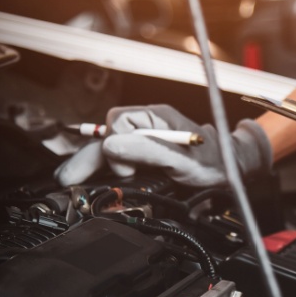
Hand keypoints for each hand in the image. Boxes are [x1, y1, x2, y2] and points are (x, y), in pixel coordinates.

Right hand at [55, 105, 272, 186]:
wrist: (229, 168)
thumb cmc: (212, 161)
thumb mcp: (181, 158)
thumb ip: (148, 150)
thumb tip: (113, 144)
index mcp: (154, 117)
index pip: (118, 123)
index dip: (116, 147)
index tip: (126, 171)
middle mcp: (147, 124)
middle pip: (107, 136)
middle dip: (87, 157)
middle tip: (66, 178)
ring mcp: (145, 138)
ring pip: (109, 146)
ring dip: (92, 162)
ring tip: (70, 179)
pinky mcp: (145, 153)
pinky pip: (118, 155)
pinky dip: (104, 167)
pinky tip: (91, 178)